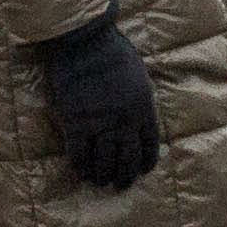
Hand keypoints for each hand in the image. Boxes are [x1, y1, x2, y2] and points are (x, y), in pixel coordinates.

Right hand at [33, 18, 163, 191]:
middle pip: (127, 159)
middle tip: (120, 184)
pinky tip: (81, 171)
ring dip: (102, 175)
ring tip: (100, 181)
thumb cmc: (113, 52)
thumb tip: (137, 115)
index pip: (149, 145)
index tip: (142, 170)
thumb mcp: (139, 76)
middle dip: (125, 176)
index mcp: (144, 109)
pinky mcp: (76, 123)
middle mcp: (125, 122)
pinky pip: (79, 154)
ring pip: (104, 162)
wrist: (85, 41)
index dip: (146, 162)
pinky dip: (80, 166)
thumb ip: (139, 99)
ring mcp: (100, 124)